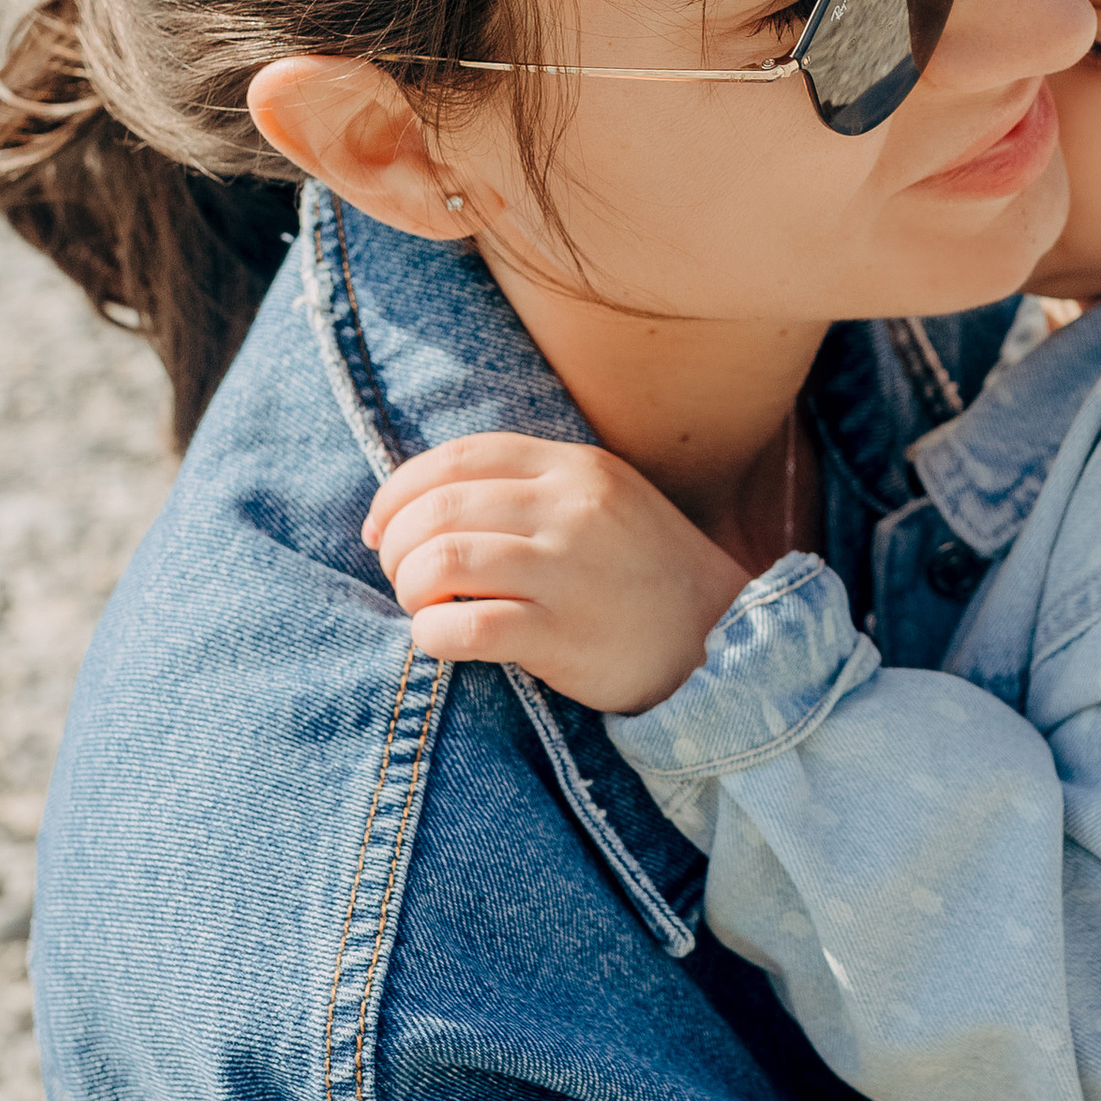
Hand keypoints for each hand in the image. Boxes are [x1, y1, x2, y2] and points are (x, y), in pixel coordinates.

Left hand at [365, 434, 749, 712]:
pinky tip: (437, 641)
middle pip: (438, 510)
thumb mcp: (600, 499)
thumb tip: (424, 501)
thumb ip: (528, 486)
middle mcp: (569, 509)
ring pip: (441, 562)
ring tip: (420, 608)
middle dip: (397, 546)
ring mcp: (568, 571)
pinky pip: (467, 628)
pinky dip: (430, 635)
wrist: (719, 636)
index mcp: (572, 467)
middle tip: (400, 577)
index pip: (457, 458)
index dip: (399, 490)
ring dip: (409, 589)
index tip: (381, 527)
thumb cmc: (641, 570)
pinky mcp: (564, 634)